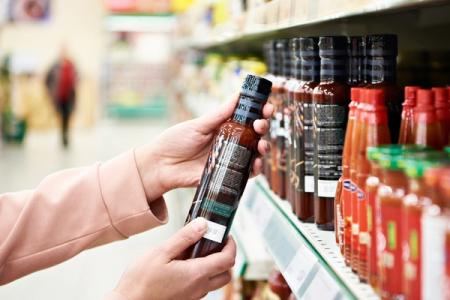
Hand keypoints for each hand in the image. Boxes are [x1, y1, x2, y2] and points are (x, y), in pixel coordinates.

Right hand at [114, 218, 235, 299]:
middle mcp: (198, 288)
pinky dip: (201, 274)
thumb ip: (184, 237)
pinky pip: (201, 287)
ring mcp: (192, 297)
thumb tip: (204, 224)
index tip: (225, 235)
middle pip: (226, 273)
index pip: (228, 259)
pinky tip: (184, 264)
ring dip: (213, 266)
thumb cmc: (140, 281)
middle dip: (226, 256)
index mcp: (196, 274)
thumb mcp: (161, 252)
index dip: (231, 245)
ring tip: (196, 252)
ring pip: (215, 282)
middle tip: (214, 243)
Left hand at [135, 96, 272, 199]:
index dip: (259, 112)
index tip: (266, 106)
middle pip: (255, 134)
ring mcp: (229, 159)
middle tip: (261, 124)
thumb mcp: (198, 125)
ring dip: (263, 148)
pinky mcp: (226, 175)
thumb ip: (220, 114)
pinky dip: (255, 169)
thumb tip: (238, 95)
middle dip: (263, 127)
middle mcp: (230, 142)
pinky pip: (246, 174)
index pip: (247, 118)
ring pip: (254, 154)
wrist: (160, 166)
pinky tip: (256, 164)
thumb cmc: (176, 141)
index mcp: (224, 127)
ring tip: (261, 145)